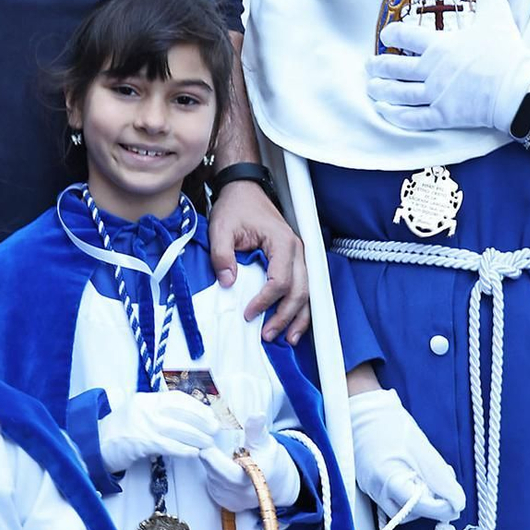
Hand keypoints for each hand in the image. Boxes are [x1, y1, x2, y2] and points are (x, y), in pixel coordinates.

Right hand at [98, 390, 219, 476]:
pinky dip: (184, 449)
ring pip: (177, 429)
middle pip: (181, 412)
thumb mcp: (137, 413)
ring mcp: (142, 424)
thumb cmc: (119, 432)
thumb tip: (188, 418)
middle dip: (201, 421)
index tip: (210, 414)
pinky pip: (168, 445)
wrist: (95, 446)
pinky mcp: (140, 442)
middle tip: (215, 429)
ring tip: (208, 443)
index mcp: (146, 399)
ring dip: (197, 437)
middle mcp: (145, 408)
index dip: (197, 406)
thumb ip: (158, 412)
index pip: (177, 398)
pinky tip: (194, 453)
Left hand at [199, 417, 301, 512]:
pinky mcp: (223, 502)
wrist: (277, 484)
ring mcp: (229, 500)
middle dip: (210, 454)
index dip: (212, 454)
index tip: (209, 441)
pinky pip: (211, 484)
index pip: (223, 470)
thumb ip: (257, 430)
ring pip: (210, 477)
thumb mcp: (266, 442)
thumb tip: (256, 415)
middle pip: (212, 471)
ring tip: (222, 454)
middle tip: (212, 442)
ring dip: (211, 464)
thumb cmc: (270, 460)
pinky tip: (223, 465)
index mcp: (250, 480)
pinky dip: (213, 473)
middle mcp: (238, 495)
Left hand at [207, 182, 308, 343]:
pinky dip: (300, 308)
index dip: (265, 301)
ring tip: (287, 339)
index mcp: (282, 242)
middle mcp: (298, 250)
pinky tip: (292, 324)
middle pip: (300, 290)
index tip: (248, 313)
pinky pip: (304, 287)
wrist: (245, 190)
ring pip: (308, 292)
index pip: (279, 280)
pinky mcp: (296, 261)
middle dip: (285, 316)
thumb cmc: (235, 208)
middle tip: (267, 335)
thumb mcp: (221, 228)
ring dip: (299, 317)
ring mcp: (300, 256)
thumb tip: (229, 283)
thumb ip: (222, 256)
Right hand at [347, 386, 464, 522]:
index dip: (441, 507)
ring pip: (402, 507)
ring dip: (420, 497)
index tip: (455, 502)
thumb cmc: (391, 425)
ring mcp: (371, 488)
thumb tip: (457, 504)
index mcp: (388, 480)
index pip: (419, 507)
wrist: (365, 411)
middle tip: (441, 484)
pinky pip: (394, 497)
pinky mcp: (371, 484)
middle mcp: (375, 490)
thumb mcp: (423, 451)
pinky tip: (415, 474)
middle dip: (430, 503)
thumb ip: (441, 480)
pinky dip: (409, 490)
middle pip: (409, 513)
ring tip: (427, 474)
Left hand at [366, 0, 529, 136]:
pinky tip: (384, 111)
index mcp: (440, 46)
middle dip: (378, 66)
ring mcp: (435, 95)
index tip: (385, 36)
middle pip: (394, 68)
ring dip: (380, 89)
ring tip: (371, 86)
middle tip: (369, 65)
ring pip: (398, 93)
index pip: (405, 36)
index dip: (391, 35)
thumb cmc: (506, 52)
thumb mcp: (497, 16)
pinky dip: (395, 115)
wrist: (519, 89)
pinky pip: (412, 118)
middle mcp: (431, 70)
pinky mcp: (442, 116)